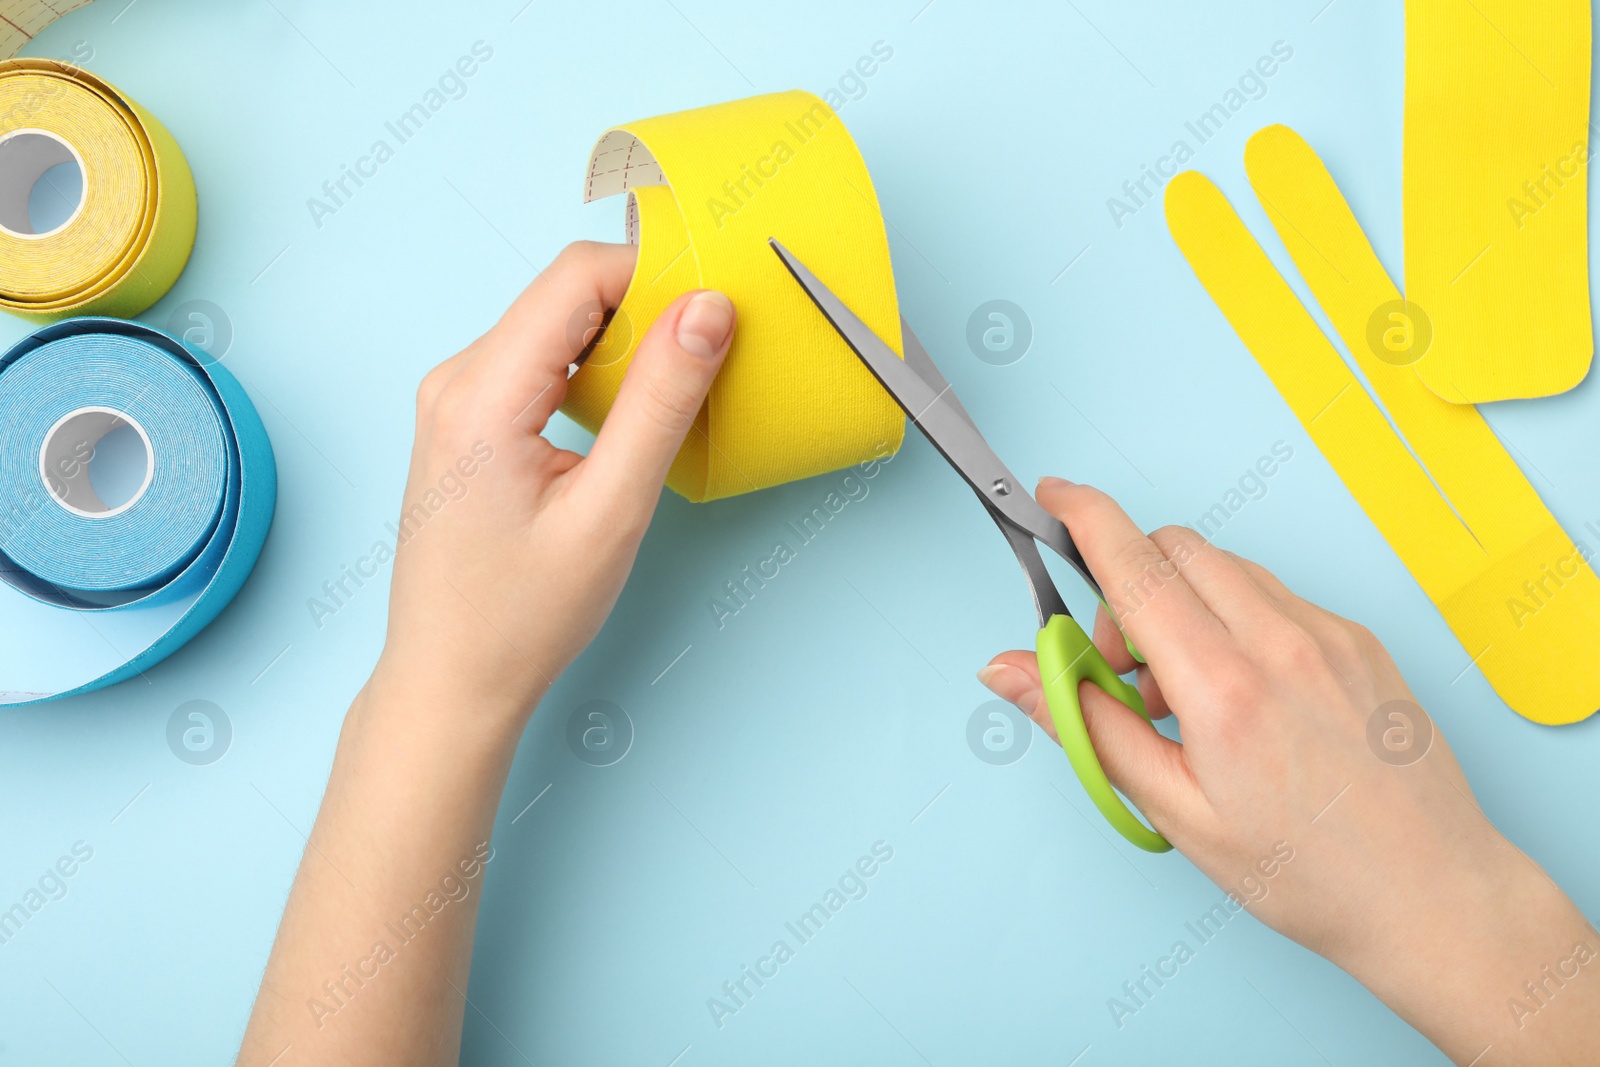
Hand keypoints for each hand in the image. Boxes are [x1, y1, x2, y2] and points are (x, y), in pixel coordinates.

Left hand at [373, 241, 734, 723]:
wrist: (450, 681)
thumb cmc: (520, 616)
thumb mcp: (610, 510)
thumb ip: (661, 402)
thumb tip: (706, 311)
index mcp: (480, 393)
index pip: (577, 276)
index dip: (655, 277)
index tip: (715, 314)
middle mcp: (455, 381)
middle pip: (565, 295)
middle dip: (644, 312)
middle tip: (704, 364)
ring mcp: (453, 400)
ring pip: (554, 327)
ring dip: (620, 347)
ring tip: (666, 403)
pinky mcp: (464, 423)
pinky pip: (537, 363)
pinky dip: (591, 375)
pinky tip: (623, 425)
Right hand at [978, 478, 1598, 1064]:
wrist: (1433, 897)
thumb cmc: (1307, 874)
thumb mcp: (1173, 811)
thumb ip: (1084, 724)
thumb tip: (1007, 670)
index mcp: (1225, 689)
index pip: (1136, 567)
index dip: (1084, 518)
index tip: (1054, 495)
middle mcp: (1282, 643)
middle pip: (1177, 549)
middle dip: (1130, 581)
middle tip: (1123, 665)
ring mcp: (1330, 635)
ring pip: (1227, 570)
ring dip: (1183, 602)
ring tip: (1186, 695)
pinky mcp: (1361, 641)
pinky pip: (1276, 597)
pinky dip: (1237, 621)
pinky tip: (1243, 696)